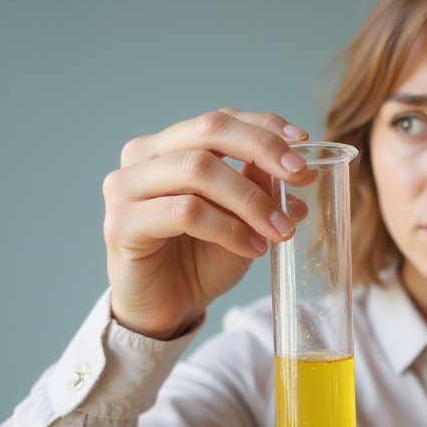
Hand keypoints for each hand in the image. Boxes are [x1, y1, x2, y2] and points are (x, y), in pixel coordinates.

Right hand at [102, 109, 312, 339]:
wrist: (167, 308)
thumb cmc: (202, 259)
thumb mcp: (243, 219)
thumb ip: (260, 188)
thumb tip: (302, 170)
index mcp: (171, 145)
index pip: (221, 118)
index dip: (265, 127)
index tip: (304, 143)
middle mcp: (143, 156)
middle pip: (209, 130)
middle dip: (262, 150)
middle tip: (299, 176)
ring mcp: (126, 186)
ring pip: (199, 170)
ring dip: (251, 200)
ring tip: (281, 230)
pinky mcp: (122, 223)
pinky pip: (186, 212)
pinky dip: (229, 229)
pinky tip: (252, 247)